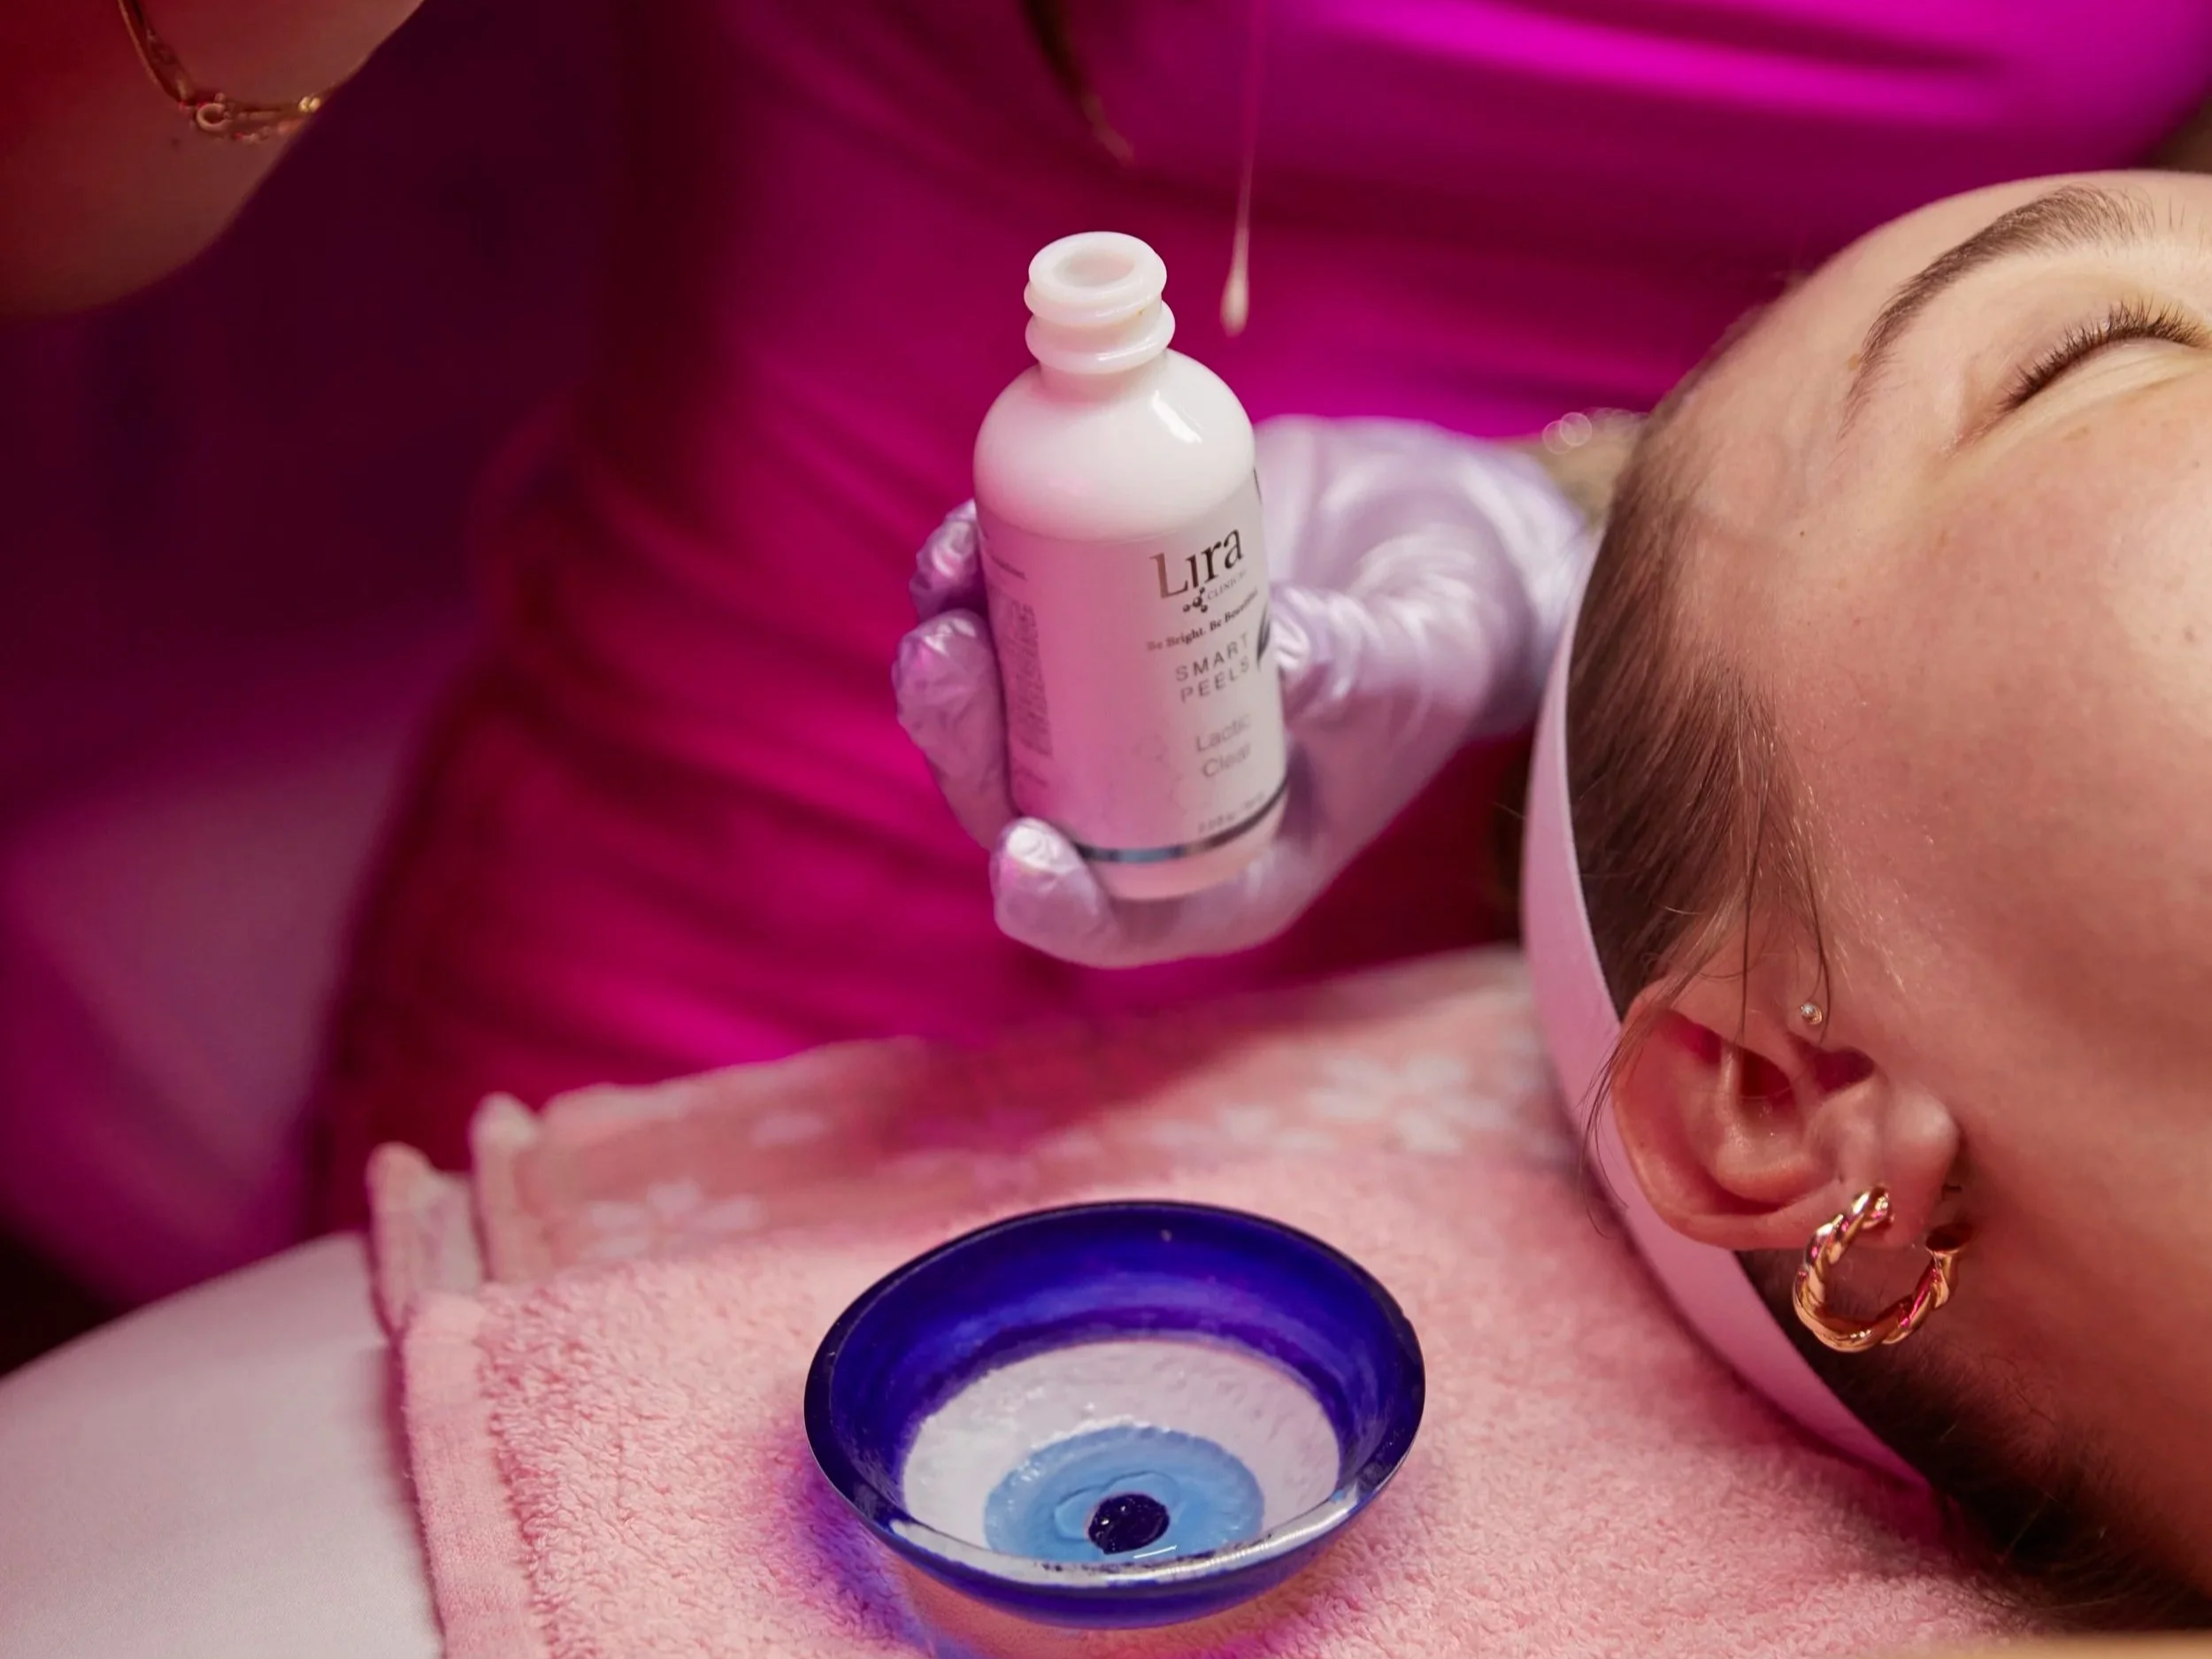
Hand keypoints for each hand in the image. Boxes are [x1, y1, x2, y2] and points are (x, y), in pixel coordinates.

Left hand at [895, 415, 1590, 967]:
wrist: (1431, 542)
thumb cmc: (1442, 640)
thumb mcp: (1416, 667)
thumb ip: (1353, 670)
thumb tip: (1276, 649)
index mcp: (1223, 865)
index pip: (1120, 917)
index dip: (1055, 900)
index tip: (1022, 853)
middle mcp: (1147, 800)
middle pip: (1024, 803)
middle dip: (968, 743)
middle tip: (948, 661)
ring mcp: (1111, 709)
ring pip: (994, 715)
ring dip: (951, 663)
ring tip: (948, 585)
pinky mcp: (1094, 613)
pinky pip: (1012, 613)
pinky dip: (977, 577)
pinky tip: (965, 532)